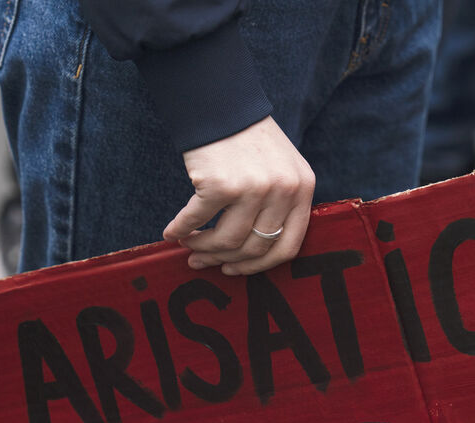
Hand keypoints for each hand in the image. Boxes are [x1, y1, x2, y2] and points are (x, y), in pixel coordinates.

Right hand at [164, 116, 314, 275]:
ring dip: (202, 247)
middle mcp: (283, 190)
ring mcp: (253, 188)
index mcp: (303, 188)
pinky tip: (171, 233)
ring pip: (227, 241)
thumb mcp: (281, 168)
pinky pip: (197, 221)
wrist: (220, 102)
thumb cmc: (246, 138)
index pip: (289, 246)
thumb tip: (253, 253)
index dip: (259, 266)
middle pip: (255, 248)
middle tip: (203, 260)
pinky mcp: (221, 185)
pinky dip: (180, 230)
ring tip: (188, 244)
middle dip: (225, 260)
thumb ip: (280, 204)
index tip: (236, 269)